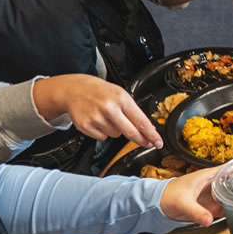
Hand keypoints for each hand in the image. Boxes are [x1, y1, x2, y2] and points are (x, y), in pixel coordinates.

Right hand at [34, 73, 161, 148]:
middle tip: (147, 143)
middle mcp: (109, 109)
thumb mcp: (120, 94)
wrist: (74, 89)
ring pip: (116, 135)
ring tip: (107, 116)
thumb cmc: (100, 91)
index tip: (158, 142)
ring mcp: (97, 118)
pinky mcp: (86, 126)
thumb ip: (133, 111)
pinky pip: (103, 137)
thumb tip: (147, 129)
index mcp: (121, 99)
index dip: (151, 134)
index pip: (141, 121)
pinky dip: (103, 132)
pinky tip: (98, 120)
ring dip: (116, 130)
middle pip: (131, 133)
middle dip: (141, 140)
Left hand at [159, 167, 223, 225]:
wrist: (159, 205)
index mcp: (208, 176)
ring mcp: (214, 195)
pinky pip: (228, 207)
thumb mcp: (183, 203)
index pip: (232, 167)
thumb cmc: (168, 196)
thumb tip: (208, 219)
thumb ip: (196, 211)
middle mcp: (214, 184)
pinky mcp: (213, 206)